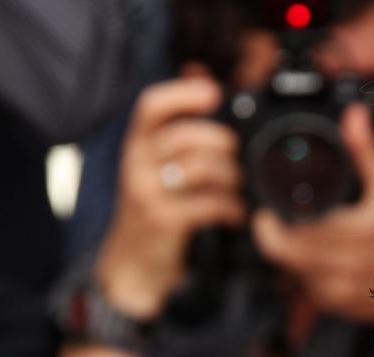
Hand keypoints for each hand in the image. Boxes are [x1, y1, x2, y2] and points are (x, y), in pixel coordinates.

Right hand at [95, 77, 244, 319]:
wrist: (133, 263)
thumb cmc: (157, 208)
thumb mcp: (159, 165)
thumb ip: (180, 129)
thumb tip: (201, 75)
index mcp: (137, 144)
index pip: (151, 106)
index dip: (183, 93)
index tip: (214, 94)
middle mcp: (136, 162)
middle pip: (185, 135)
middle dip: (222, 143)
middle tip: (237, 157)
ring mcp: (147, 192)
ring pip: (199, 167)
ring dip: (231, 176)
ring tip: (239, 188)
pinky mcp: (163, 220)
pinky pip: (207, 203)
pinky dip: (231, 207)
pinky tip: (236, 214)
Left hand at [252, 103, 373, 323]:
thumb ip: (367, 151)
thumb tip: (353, 116)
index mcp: (357, 234)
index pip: (290, 241)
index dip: (271, 229)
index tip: (267, 215)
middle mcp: (352, 266)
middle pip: (290, 258)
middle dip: (277, 239)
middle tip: (272, 223)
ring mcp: (349, 291)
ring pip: (302, 275)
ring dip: (297, 257)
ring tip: (302, 238)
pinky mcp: (349, 306)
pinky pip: (318, 291)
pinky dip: (315, 275)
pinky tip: (324, 259)